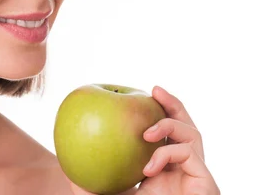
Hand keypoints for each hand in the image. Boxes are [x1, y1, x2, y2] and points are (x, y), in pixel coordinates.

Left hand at [69, 86, 218, 194]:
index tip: (141, 94)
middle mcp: (184, 168)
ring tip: (147, 132)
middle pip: (186, 126)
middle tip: (154, 91)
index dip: (156, 111)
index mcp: (165, 168)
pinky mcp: (207, 182)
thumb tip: (66, 165)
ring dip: (169, 126)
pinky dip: (167, 154)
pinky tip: (148, 167)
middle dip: (173, 104)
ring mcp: (197, 174)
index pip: (166, 133)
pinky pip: (188, 154)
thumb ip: (93, 183)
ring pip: (193, 135)